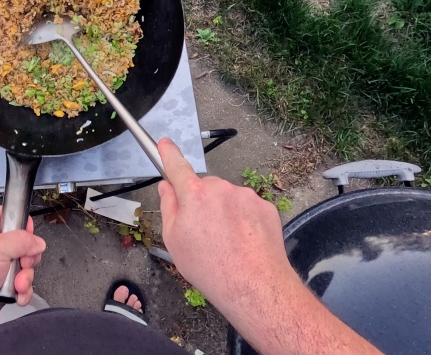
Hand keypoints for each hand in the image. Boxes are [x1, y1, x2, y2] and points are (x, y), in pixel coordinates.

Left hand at [0, 206, 46, 328]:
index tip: (27, 236)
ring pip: (26, 267)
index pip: (11, 216)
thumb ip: (22, 240)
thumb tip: (37, 242)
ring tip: (15, 284)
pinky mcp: (4, 285)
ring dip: (25, 278)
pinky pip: (23, 285)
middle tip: (21, 263)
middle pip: (25, 244)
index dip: (23, 224)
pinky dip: (23, 291)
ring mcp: (0, 267)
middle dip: (28, 258)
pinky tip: (16, 295)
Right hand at [156, 138, 299, 311]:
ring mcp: (246, 196)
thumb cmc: (211, 268)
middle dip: (201, 201)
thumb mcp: (174, 241)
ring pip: (227, 197)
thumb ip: (169, 208)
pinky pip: (247, 207)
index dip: (169, 153)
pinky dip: (243, 220)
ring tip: (226, 242)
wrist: (255, 286)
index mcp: (194, 195)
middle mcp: (221, 189)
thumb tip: (167, 188)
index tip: (165, 144)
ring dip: (224, 212)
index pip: (177, 166)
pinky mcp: (265, 207)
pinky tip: (243, 242)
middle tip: (202, 231)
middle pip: (205, 187)